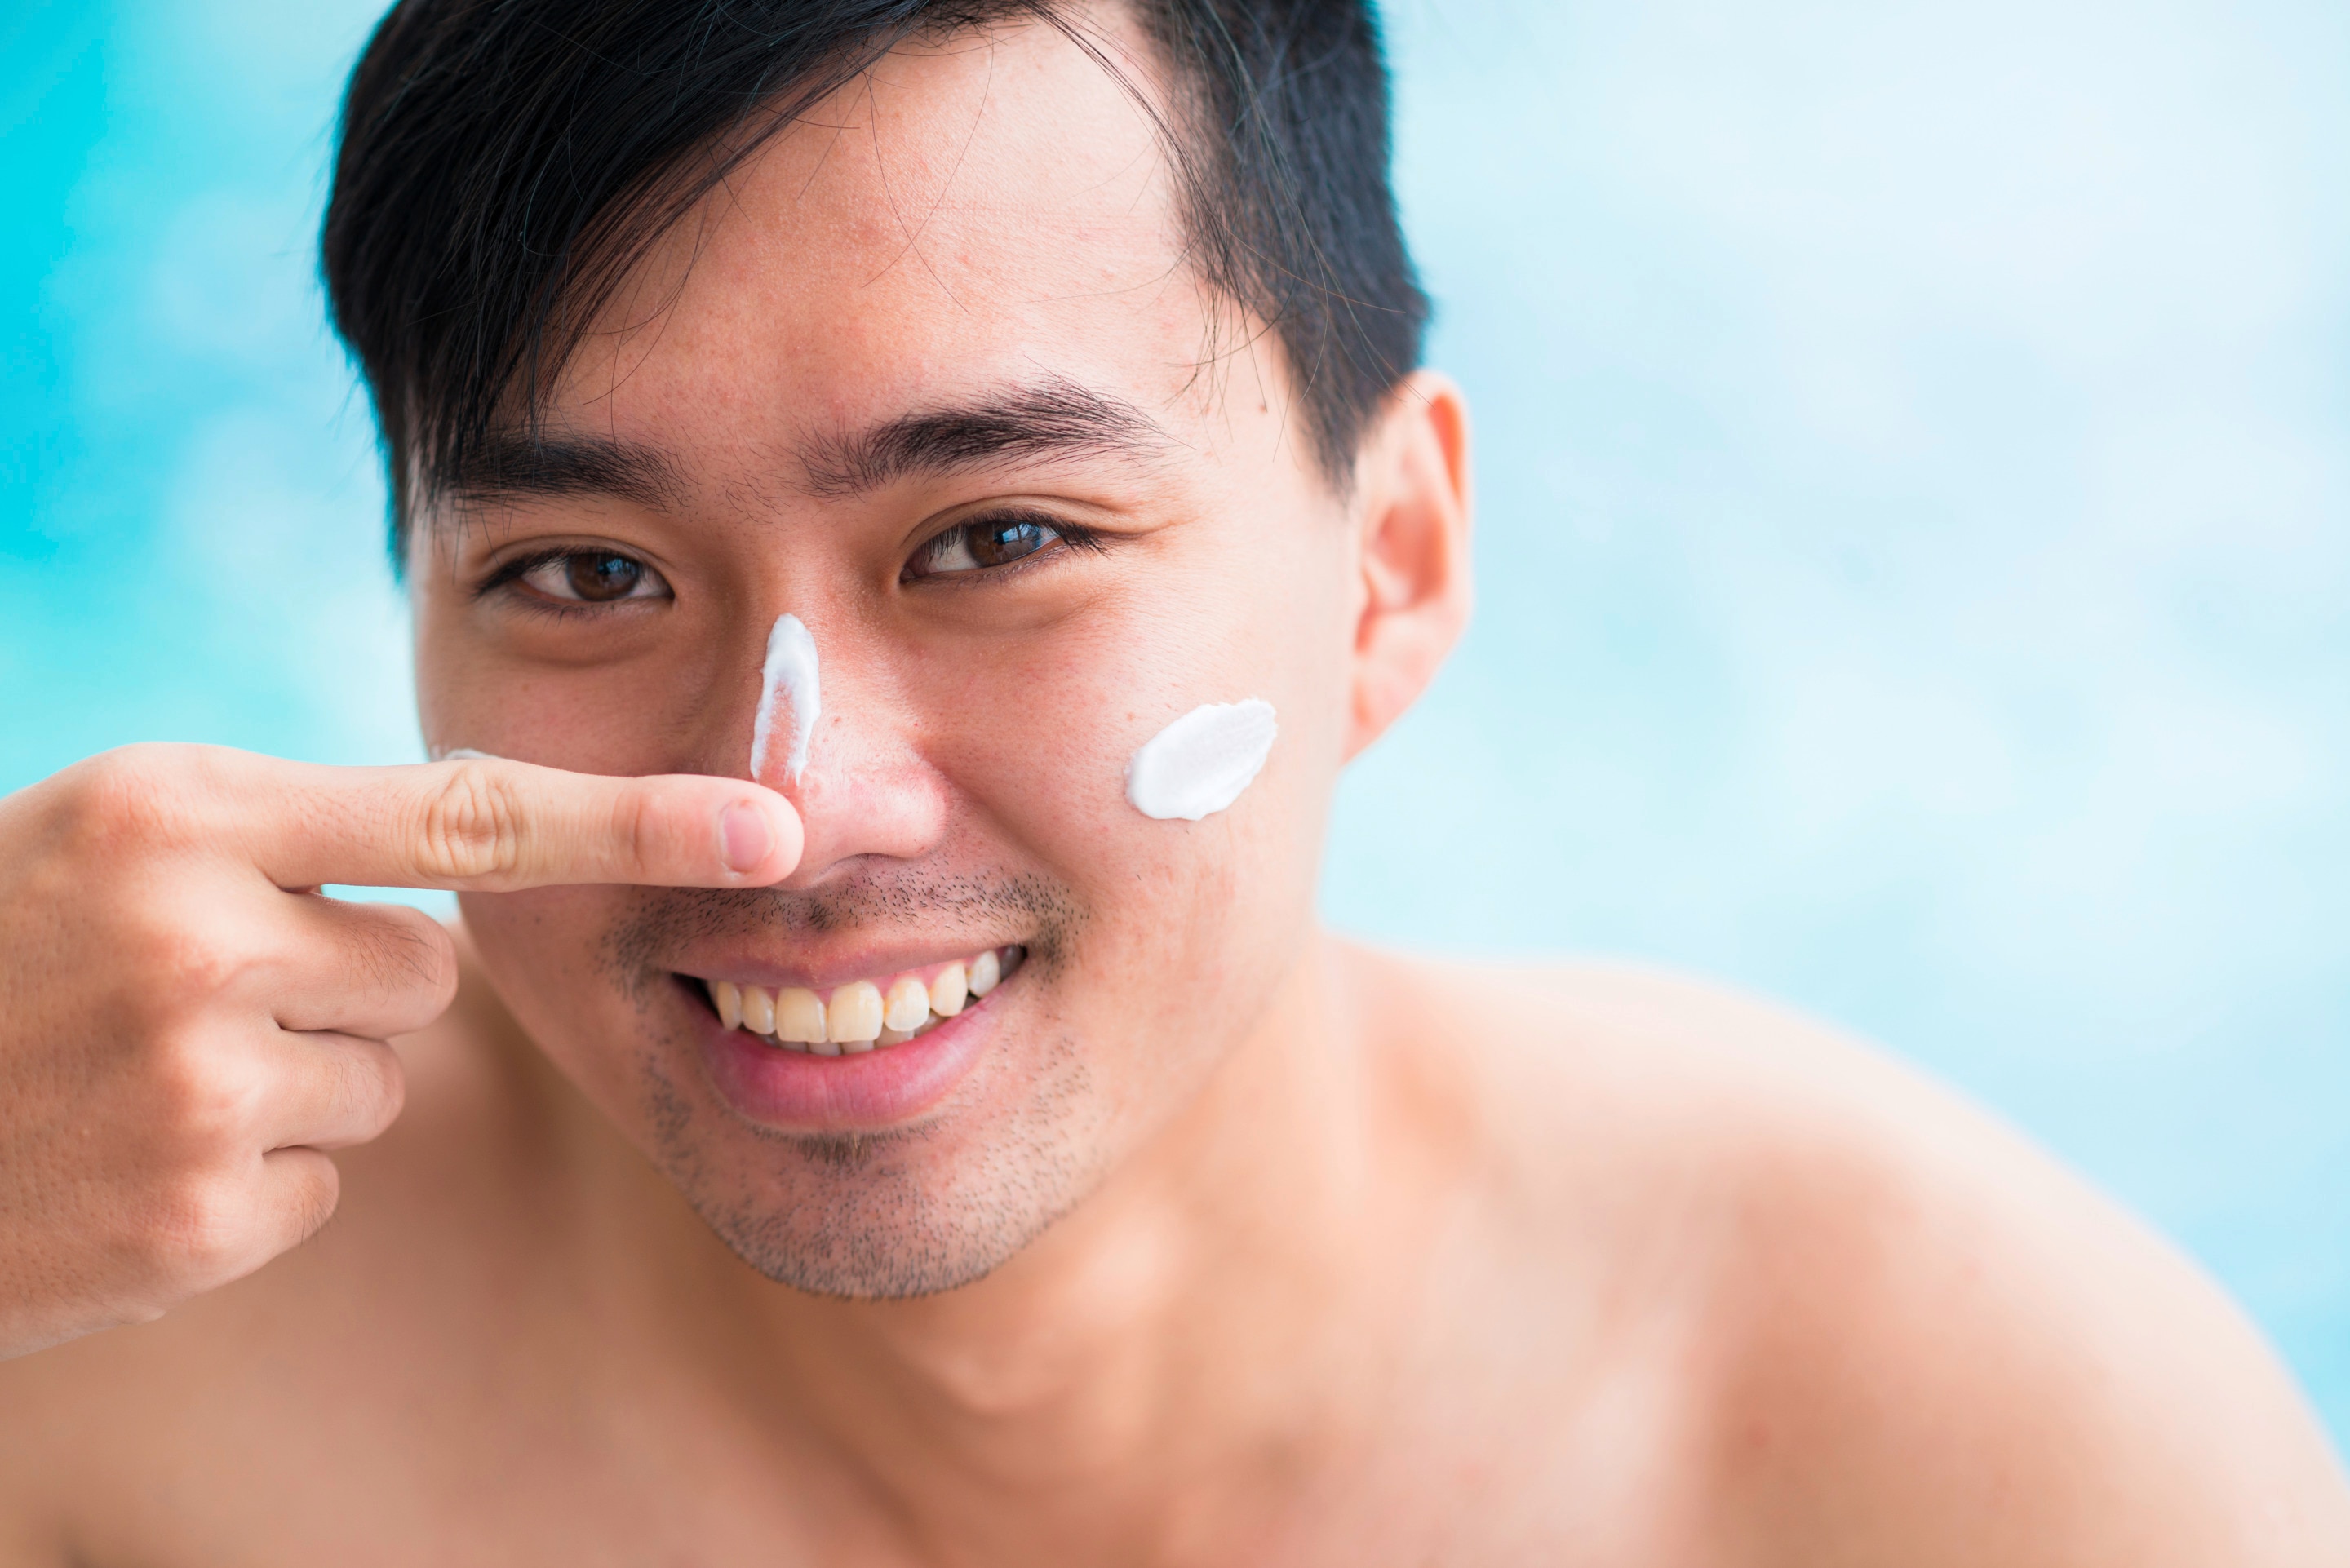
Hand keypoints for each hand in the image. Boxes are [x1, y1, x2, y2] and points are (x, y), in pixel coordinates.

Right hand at [0, 744, 800, 1359]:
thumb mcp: (110, 842)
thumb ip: (288, 843)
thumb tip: (465, 894)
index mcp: (183, 811)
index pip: (467, 813)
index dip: (640, 820)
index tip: (771, 824)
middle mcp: (198, 935)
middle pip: (430, 971)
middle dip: (345, 988)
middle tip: (191, 998)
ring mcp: (197, 1083)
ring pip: (381, 1079)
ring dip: (294, 1083)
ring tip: (146, 1075)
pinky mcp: (200, 1210)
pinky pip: (322, 1179)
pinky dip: (250, 1178)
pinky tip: (137, 1157)